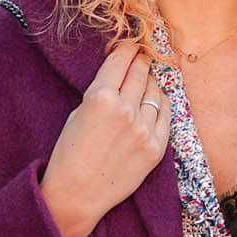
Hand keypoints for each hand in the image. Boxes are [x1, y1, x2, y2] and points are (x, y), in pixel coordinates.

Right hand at [39, 37, 171, 236]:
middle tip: (144, 54)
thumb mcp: (79, 112)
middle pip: (140, 73)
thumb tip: (124, 72)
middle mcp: (124, 110)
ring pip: (155, 92)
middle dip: (141, 61)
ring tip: (146, 80)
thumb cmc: (71, 153)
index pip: (121, 60)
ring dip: (151, 83)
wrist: (77, 194)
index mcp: (99, 97)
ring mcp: (143, 130)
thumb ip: (103, 91)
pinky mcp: (155, 148)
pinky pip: (166, 114)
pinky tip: (156, 100)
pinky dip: (161, 104)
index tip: (133, 43)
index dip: (128, 48)